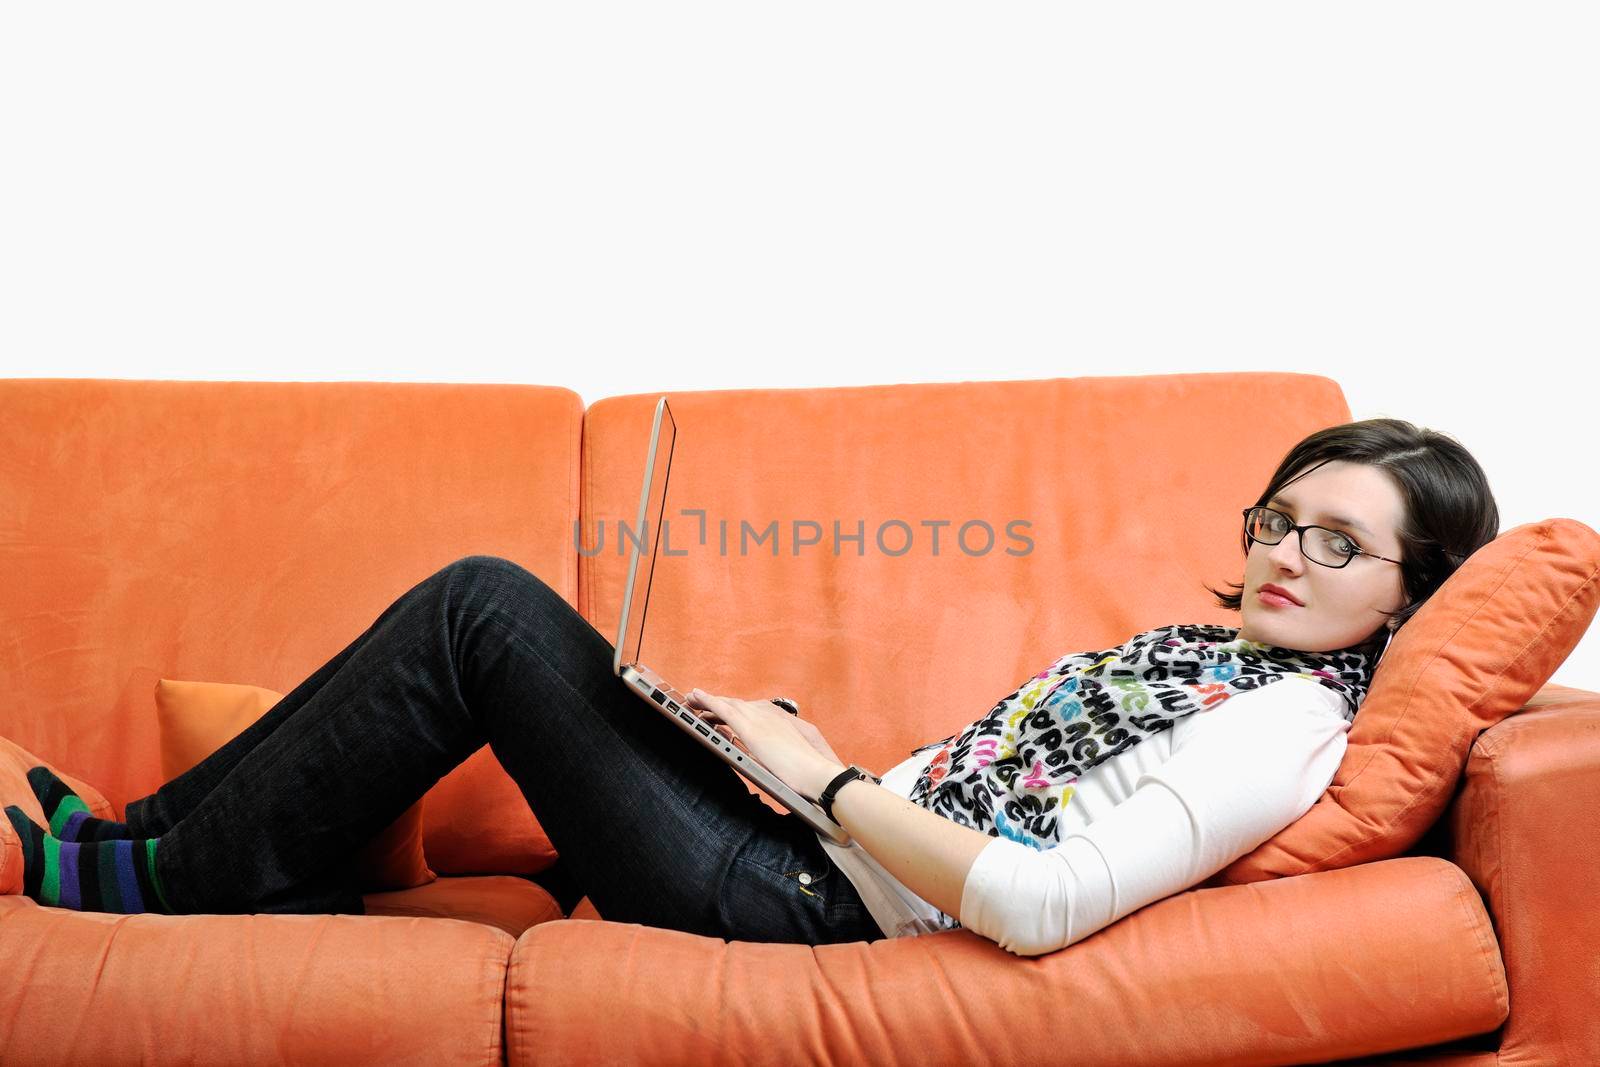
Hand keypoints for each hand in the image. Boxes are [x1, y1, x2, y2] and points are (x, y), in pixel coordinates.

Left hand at [685, 688, 844, 800]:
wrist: (817, 774)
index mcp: (778, 720)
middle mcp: (769, 714)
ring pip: (727, 705)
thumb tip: (766, 758)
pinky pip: (723, 709)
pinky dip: (708, 701)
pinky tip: (696, 697)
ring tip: (692, 700)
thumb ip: (776, 753)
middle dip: (717, 704)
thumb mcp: (790, 758)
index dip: (733, 710)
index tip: (721, 713)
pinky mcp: (750, 728)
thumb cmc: (808, 773)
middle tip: (698, 703)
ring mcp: (759, 719)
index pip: (749, 711)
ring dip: (708, 701)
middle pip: (736, 705)